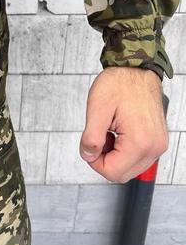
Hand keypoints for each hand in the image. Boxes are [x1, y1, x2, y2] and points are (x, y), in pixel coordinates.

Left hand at [79, 66, 167, 182]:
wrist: (136, 69)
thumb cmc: (119, 83)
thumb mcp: (97, 108)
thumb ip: (91, 137)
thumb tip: (88, 156)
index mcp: (140, 141)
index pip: (113, 172)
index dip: (94, 162)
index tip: (90, 145)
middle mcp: (154, 147)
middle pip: (122, 174)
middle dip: (104, 159)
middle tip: (98, 136)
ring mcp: (158, 144)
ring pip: (130, 168)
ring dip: (114, 155)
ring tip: (109, 131)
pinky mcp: (157, 141)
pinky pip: (138, 158)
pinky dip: (123, 151)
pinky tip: (117, 132)